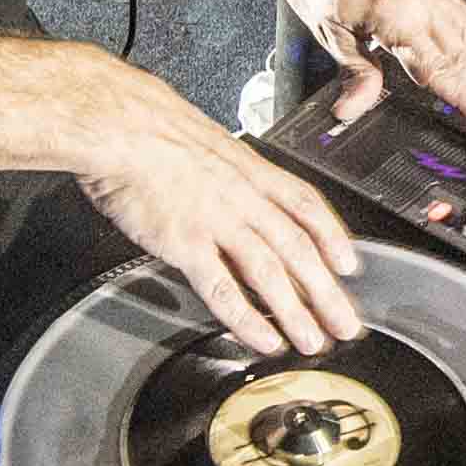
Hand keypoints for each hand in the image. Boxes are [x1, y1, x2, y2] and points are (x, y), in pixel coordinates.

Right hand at [79, 77, 367, 357]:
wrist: (117, 123)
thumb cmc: (148, 126)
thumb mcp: (203, 138)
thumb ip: (223, 168)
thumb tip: (229, 182)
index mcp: (248, 169)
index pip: (305, 205)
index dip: (332, 236)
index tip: (348, 262)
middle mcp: (242, 196)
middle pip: (298, 248)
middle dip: (327, 291)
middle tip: (345, 323)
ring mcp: (217, 221)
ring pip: (270, 273)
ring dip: (296, 312)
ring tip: (314, 342)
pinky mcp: (186, 243)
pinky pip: (224, 289)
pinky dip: (248, 319)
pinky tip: (264, 339)